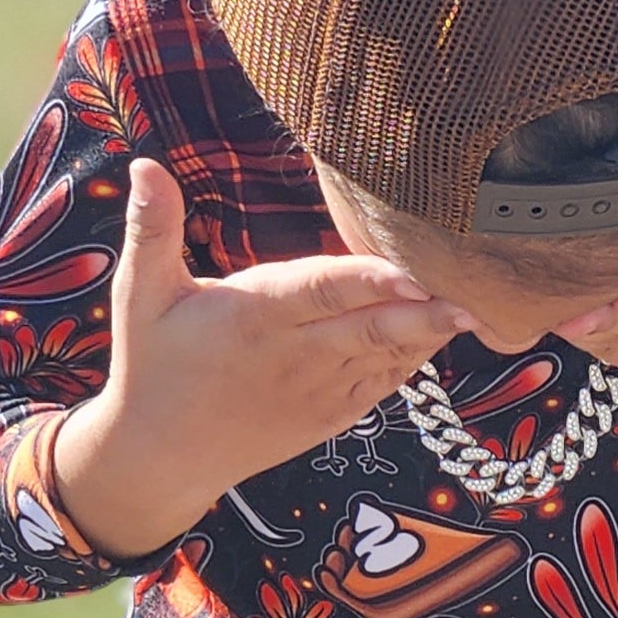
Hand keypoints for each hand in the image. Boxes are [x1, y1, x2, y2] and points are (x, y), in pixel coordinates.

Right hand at [47, 161, 467, 558]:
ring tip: (477, 305)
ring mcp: (318, 391)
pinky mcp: (330, 414)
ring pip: (386, 356)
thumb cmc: (153, 363)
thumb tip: (145, 163)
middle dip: (424, 313)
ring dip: (430, 333)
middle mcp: (293, 356)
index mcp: (253, 318)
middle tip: (474, 294)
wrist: (163, 454)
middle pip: (371, 329)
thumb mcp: (141, 295)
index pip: (321, 291)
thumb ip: (153, 228)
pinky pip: (382, 383)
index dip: (369, 281)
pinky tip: (444, 332)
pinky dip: (413, 359)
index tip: (412, 269)